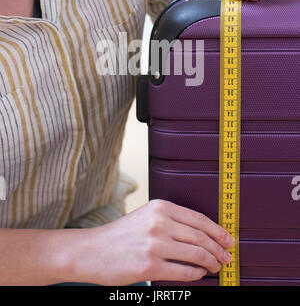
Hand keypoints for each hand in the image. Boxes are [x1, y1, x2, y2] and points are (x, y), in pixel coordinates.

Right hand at [69, 199, 233, 284]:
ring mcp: (155, 244)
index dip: (218, 231)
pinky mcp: (149, 266)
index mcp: (160, 207)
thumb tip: (202, 235)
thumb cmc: (120, 235)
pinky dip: (197, 274)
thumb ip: (171, 221)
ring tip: (216, 267)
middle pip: (201, 237)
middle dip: (219, 249)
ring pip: (197, 254)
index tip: (228, 240)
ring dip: (211, 263)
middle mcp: (159, 222)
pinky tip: (200, 274)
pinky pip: (184, 272)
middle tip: (226, 257)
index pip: (199, 219)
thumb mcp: (146, 216)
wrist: (92, 250)